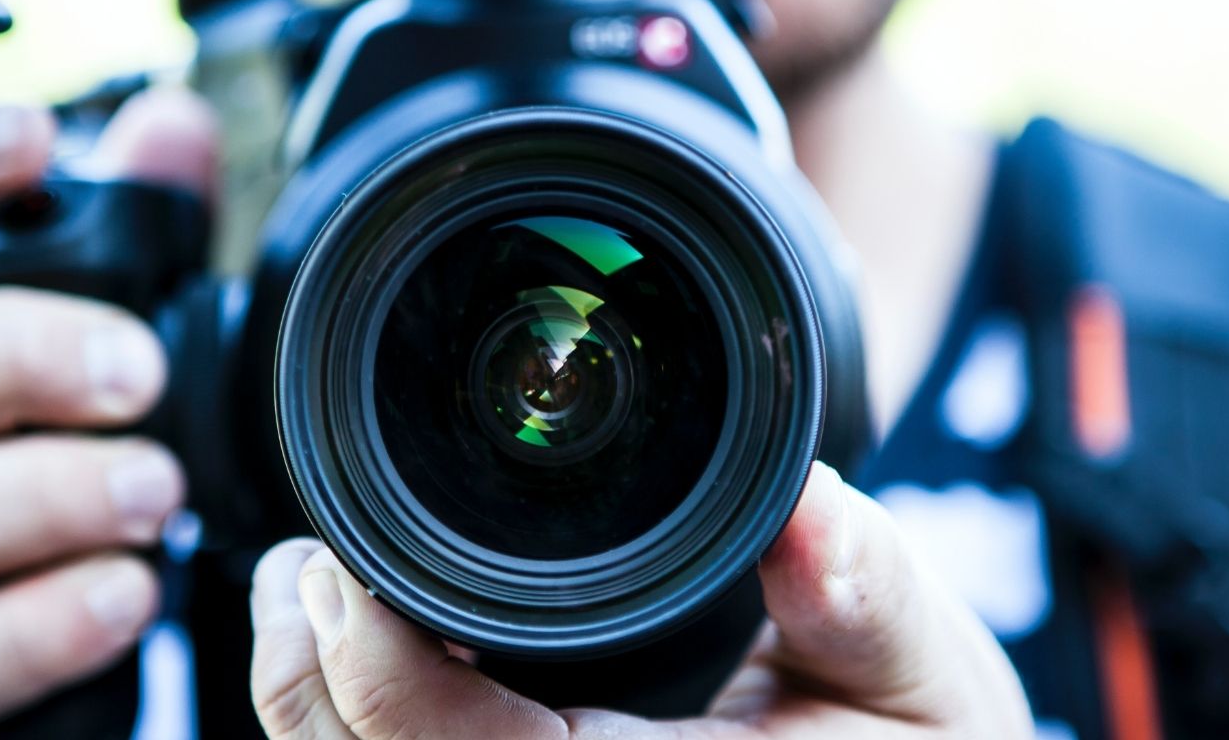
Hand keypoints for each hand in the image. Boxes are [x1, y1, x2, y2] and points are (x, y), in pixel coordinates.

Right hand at [0, 88, 218, 738]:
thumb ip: (125, 241)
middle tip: (136, 372)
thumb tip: (173, 126)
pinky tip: (121, 595)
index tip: (35, 140)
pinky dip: (26, 631)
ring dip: (36, 501)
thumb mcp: (67, 349)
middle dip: (8, 359)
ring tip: (154, 491)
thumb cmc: (8, 465)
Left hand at [247, 463, 1035, 738]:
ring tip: (308, 598)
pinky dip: (361, 730)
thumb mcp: (929, 676)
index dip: (379, 674)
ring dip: (316, 710)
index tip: (342, 565)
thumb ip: (869, 597)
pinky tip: (362, 657)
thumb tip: (812, 511)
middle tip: (299, 566)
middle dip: (304, 685)